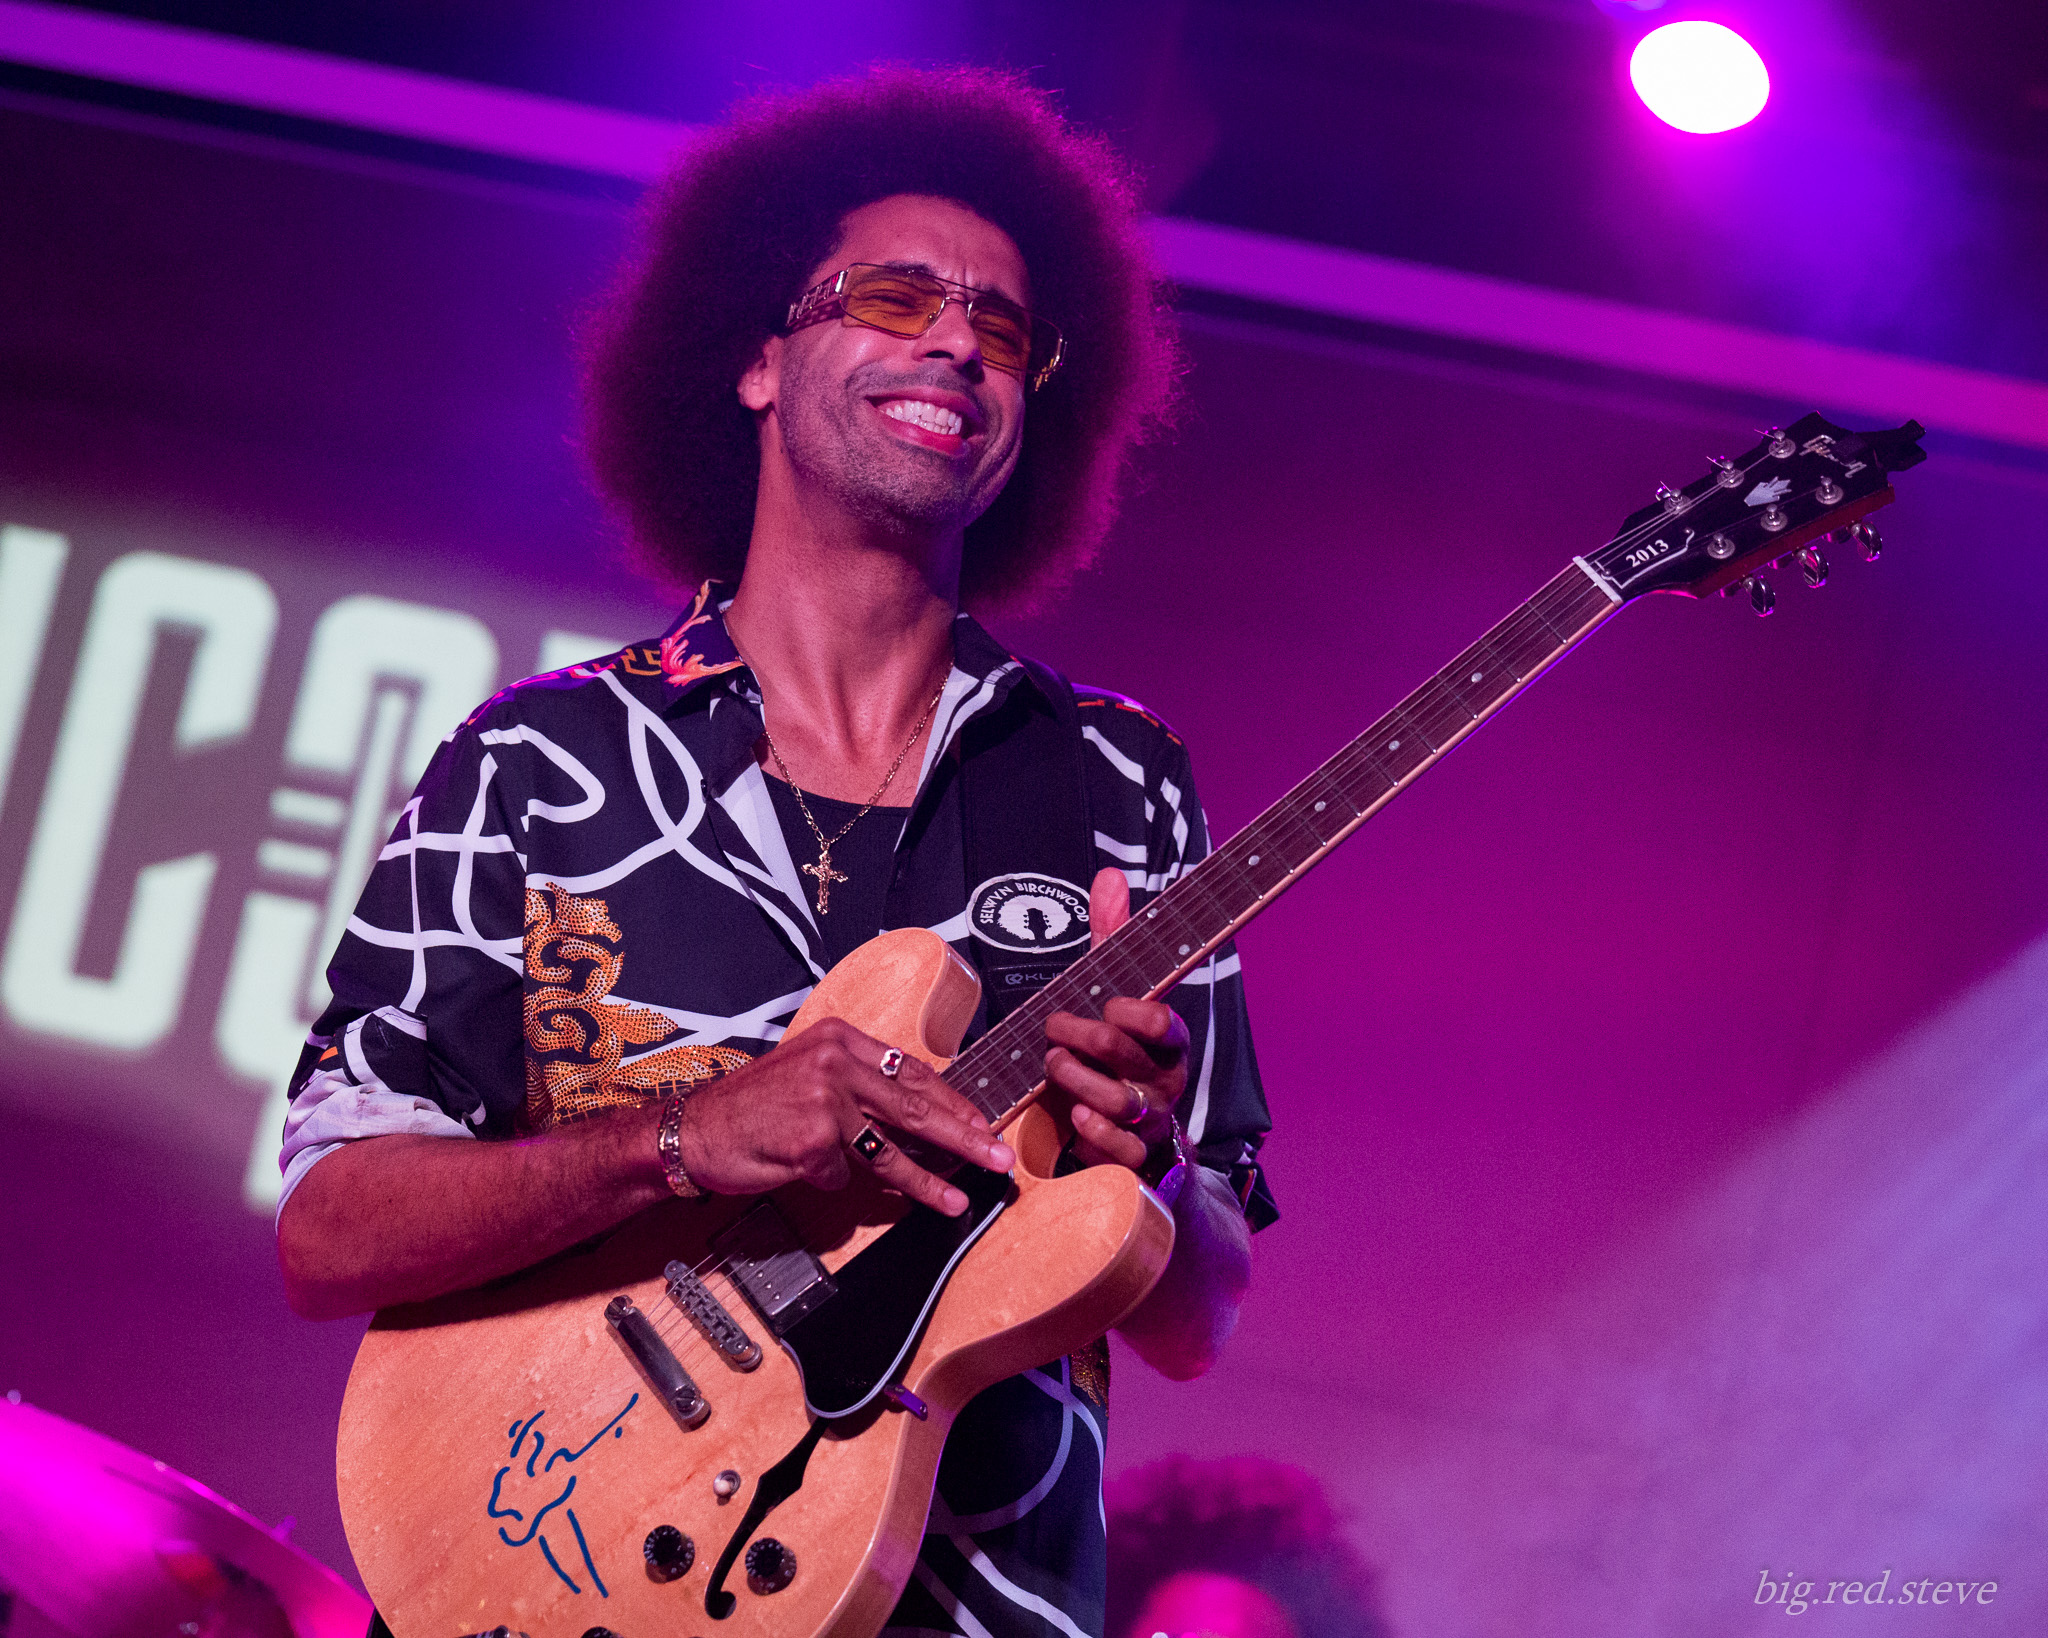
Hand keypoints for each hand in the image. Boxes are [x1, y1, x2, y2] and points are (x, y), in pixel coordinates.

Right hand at [673, 1017, 1012, 1215]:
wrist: (693, 1128)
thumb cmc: (752, 1107)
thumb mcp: (808, 1072)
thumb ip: (858, 1085)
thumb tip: (918, 1113)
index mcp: (841, 1039)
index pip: (913, 1072)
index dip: (952, 1102)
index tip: (982, 1122)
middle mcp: (836, 1063)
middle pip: (915, 1107)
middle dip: (963, 1137)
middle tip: (997, 1156)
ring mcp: (825, 1101)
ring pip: (890, 1150)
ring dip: (929, 1180)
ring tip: (959, 1198)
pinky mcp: (811, 1140)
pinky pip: (840, 1176)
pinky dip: (829, 1182)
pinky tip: (810, 1174)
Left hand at [1043, 867, 1189, 1170]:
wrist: (1145, 1135)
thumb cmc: (1124, 1051)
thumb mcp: (1118, 994)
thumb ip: (1114, 939)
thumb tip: (1109, 875)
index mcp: (1170, 1038)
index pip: (1160, 1020)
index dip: (1127, 1011)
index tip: (1105, 1005)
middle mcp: (1165, 1077)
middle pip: (1120, 1050)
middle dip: (1076, 1034)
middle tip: (1053, 1028)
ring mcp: (1151, 1118)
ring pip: (1114, 1098)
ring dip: (1072, 1077)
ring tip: (1053, 1065)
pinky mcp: (1134, 1155)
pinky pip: (1117, 1147)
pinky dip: (1091, 1130)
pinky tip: (1073, 1116)